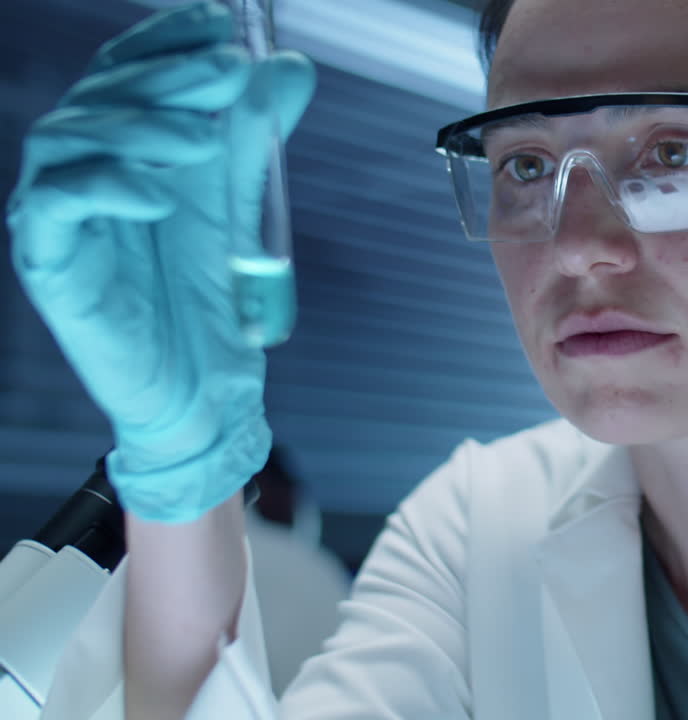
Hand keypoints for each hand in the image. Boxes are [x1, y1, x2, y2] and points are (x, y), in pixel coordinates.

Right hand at [6, 2, 315, 522]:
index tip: (219, 21)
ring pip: (67, 138)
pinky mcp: (50, 266)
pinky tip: (160, 194)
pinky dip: (106, 186)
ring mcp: (55, 219)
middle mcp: (75, 174)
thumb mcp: (238, 199)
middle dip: (164, 74)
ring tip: (205, 138)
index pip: (123, 72)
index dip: (162, 38)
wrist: (204, 389)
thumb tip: (289, 66)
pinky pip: (54, 208)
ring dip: (141, 125)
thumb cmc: (210, 295)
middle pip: (97, 96)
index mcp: (115, 151)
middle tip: (227, 69)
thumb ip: (254, 133)